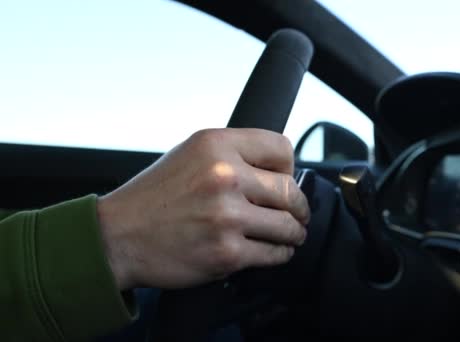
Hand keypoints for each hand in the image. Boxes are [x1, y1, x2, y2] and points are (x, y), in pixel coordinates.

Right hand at [96, 128, 309, 290]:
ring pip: (288, 226)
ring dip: (293, 233)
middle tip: (297, 214)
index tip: (285, 180)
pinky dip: (279, 254)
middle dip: (299, 207)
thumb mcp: (190, 154)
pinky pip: (274, 254)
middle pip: (291, 191)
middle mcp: (225, 176)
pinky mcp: (227, 253)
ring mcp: (227, 216)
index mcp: (216, 145)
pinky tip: (272, 250)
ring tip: (290, 234)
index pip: (282, 149)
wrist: (117, 237)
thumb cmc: (154, 197)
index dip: (289, 167)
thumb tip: (278, 168)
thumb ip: (233, 154)